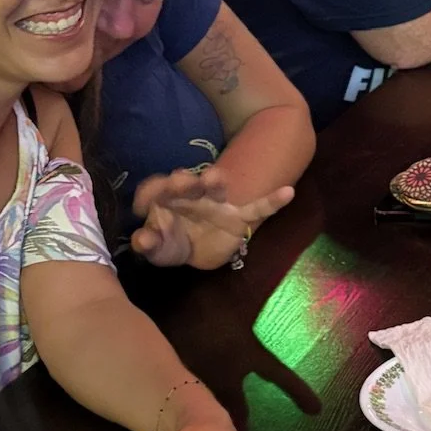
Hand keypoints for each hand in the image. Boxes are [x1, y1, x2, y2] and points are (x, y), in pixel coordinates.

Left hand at [130, 166, 294, 269]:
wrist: (196, 251)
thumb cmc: (172, 242)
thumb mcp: (157, 248)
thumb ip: (148, 243)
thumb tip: (142, 239)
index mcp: (167, 199)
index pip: (156, 188)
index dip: (149, 192)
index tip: (143, 206)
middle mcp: (191, 195)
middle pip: (186, 182)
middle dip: (182, 181)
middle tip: (181, 182)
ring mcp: (217, 203)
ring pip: (216, 187)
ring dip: (214, 180)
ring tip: (213, 178)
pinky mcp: (239, 217)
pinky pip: (257, 208)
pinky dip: (272, 200)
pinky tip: (288, 193)